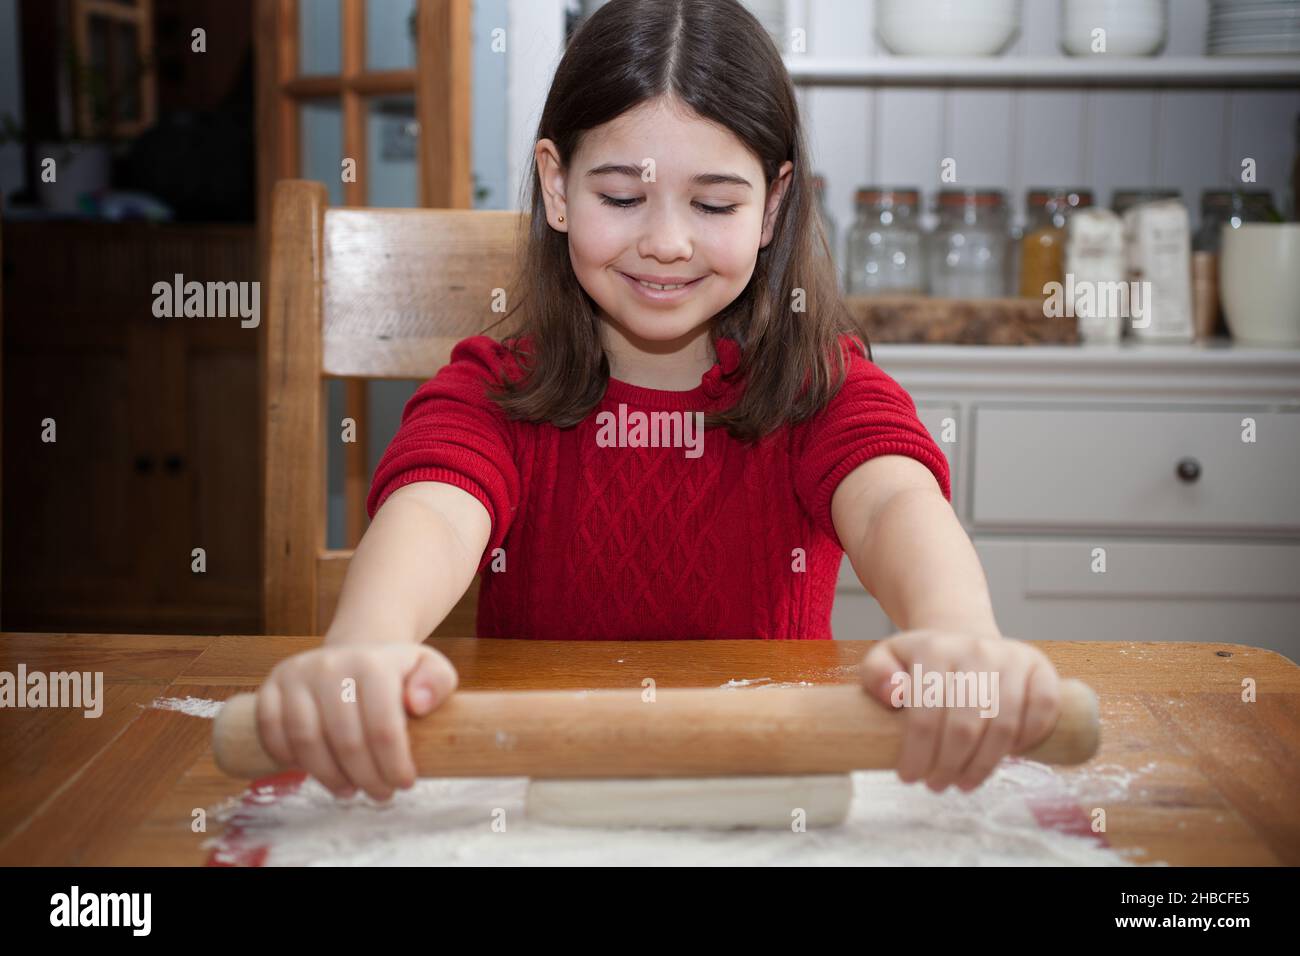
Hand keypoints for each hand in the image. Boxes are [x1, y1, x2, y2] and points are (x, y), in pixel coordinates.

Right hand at [255, 643, 457, 800]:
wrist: (354, 656)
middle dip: (367, 778)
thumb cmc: (396, 674)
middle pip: (345, 740)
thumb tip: (416, 704)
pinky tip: (314, 772)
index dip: (394, 764)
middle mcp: (330, 664)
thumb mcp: (430, 669)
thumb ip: (436, 683)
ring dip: (329, 776)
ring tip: (350, 790)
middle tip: (381, 794)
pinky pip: (270, 732)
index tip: (405, 783)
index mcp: (372, 662)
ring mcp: (296, 674)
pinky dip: (288, 760)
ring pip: (306, 741)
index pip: (382, 726)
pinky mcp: (270, 686)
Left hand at [859, 629, 1060, 792]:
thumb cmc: (923, 662)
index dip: (918, 753)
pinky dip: (1027, 741)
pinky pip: (1043, 711)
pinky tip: (1005, 758)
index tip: (909, 776)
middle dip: (948, 766)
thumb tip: (893, 694)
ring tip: (963, 783)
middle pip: (965, 726)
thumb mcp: (887, 659)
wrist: (964, 641)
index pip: (926, 713)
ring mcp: (1012, 658)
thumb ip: (876, 673)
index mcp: (935, 648)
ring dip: (983, 765)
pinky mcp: (1041, 669)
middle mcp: (977, 650)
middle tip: (936, 785)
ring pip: (1004, 726)